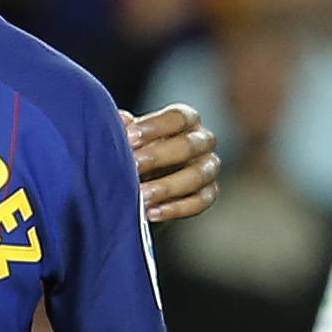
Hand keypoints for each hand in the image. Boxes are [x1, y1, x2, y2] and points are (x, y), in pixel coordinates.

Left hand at [122, 103, 220, 223]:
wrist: (143, 181)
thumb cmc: (138, 150)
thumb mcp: (130, 138)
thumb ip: (126, 129)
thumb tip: (122, 119)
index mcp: (186, 120)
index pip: (178, 118)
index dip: (154, 127)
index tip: (129, 138)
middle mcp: (202, 141)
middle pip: (189, 146)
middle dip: (158, 157)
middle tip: (133, 166)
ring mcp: (208, 168)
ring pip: (197, 176)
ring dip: (167, 187)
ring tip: (141, 196)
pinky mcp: (208, 194)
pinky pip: (199, 202)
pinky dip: (175, 209)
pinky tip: (152, 212)